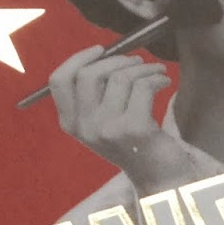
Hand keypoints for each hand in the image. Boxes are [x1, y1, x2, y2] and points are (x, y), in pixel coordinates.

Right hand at [48, 46, 190, 194]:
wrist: (158, 175)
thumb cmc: (132, 141)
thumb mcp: (103, 120)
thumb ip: (96, 92)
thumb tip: (107, 53)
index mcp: (71, 123)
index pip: (59, 81)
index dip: (79, 58)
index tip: (101, 49)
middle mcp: (85, 128)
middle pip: (88, 74)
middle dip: (117, 60)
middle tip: (138, 62)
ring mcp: (108, 129)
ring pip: (120, 77)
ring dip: (143, 68)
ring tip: (157, 72)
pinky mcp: (134, 129)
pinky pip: (143, 86)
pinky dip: (156, 79)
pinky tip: (164, 83)